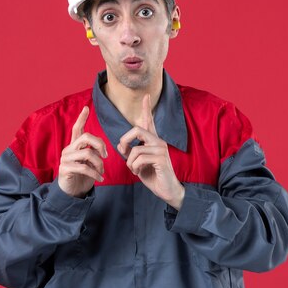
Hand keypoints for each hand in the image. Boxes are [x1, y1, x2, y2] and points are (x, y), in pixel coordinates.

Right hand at [58, 106, 106, 197]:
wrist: (71, 192)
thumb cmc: (82, 176)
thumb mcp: (89, 163)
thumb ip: (94, 153)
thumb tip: (102, 150)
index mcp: (74, 146)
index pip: (77, 129)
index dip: (81, 118)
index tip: (86, 108)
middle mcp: (68, 150)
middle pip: (85, 137)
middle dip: (100, 144)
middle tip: (106, 155)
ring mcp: (66, 159)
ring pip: (87, 154)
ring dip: (99, 163)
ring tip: (102, 171)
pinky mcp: (65, 169)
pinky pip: (84, 168)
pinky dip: (95, 174)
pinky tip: (100, 178)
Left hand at [117, 94, 184, 209]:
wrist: (168, 191)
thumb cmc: (153, 176)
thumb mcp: (137, 163)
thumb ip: (130, 153)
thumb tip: (119, 145)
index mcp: (153, 141)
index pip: (149, 121)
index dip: (146, 108)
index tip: (147, 95)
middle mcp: (159, 142)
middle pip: (137, 130)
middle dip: (124, 140)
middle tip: (123, 152)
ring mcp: (161, 149)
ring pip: (135, 149)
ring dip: (129, 162)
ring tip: (134, 169)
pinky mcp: (161, 159)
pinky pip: (139, 159)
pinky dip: (134, 167)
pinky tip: (138, 172)